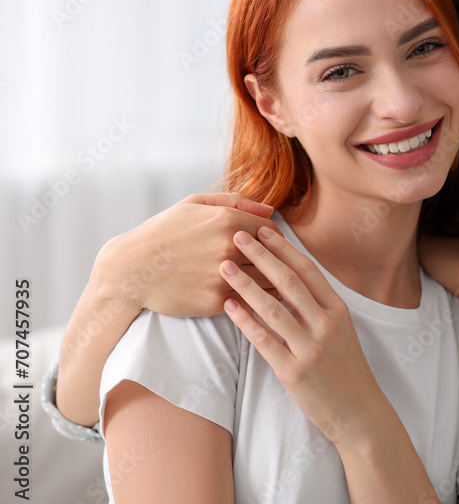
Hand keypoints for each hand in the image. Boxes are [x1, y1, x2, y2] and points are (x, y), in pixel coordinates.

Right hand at [95, 193, 277, 315]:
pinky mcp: (215, 301)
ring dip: (274, 283)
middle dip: (280, 263)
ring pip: (269, 281)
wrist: (129, 269)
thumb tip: (271, 209)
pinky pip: (251, 301)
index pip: (273, 231)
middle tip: (283, 270)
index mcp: (226, 219)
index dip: (278, 240)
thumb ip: (236, 202)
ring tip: (275, 285)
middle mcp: (227, 246)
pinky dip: (258, 300)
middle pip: (275, 257)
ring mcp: (222, 275)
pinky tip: (258, 299)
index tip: (275, 248)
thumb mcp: (194, 204)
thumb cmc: (163, 232)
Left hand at [220, 226, 390, 445]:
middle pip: (288, 282)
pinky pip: (265, 341)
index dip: (284, 248)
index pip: (308, 270)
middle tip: (237, 237)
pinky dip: (245, 321)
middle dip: (260, 256)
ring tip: (224, 267)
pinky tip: (229, 307)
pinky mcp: (294, 372)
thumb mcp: (341, 332)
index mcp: (338, 310)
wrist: (359, 411)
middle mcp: (326, 325)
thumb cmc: (346, 369)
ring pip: (273, 308)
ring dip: (245, 285)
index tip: (264, 229)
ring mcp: (311, 348)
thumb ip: (319, 307)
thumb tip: (289, 281)